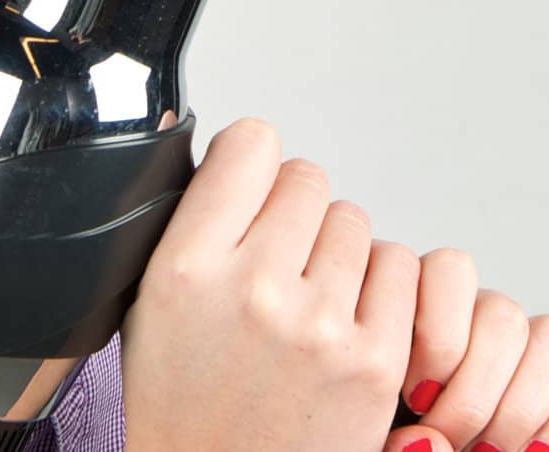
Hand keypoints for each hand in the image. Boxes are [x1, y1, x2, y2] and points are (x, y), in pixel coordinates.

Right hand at [119, 115, 420, 451]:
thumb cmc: (185, 404)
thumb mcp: (150, 301)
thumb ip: (194, 224)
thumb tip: (238, 161)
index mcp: (186, 265)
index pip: (249, 144)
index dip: (252, 161)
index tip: (248, 183)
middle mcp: (253, 288)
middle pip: (306, 179)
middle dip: (294, 210)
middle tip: (277, 255)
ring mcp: (319, 326)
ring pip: (353, 221)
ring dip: (335, 248)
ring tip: (307, 295)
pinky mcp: (374, 362)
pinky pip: (398, 271)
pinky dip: (376, 288)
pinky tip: (343, 320)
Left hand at [384, 247, 548, 451]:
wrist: (402, 437)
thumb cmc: (375, 428)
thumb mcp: (373, 423)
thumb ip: (391, 420)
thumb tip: (429, 439)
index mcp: (414, 295)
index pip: (452, 269)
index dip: (441, 337)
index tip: (417, 394)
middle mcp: (470, 308)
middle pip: (503, 313)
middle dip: (476, 390)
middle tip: (445, 432)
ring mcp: (518, 341)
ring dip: (519, 406)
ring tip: (482, 447)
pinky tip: (527, 450)